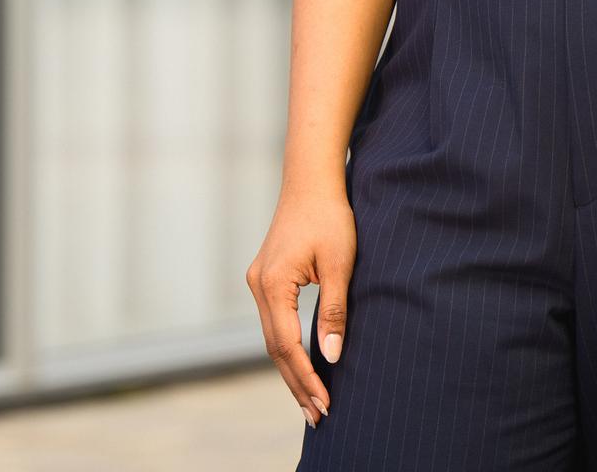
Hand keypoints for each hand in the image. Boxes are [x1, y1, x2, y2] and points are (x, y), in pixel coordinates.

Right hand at [246, 187, 355, 426]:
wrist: (310, 180)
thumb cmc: (329, 217)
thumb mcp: (339, 264)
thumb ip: (334, 311)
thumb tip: (331, 356)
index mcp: (273, 284)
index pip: (288, 345)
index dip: (307, 378)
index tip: (326, 403)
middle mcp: (258, 286)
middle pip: (274, 348)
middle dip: (296, 384)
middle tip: (318, 416)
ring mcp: (258, 282)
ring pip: (271, 338)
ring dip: (290, 369)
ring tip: (310, 401)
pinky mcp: (265, 277)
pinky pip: (273, 323)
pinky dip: (286, 348)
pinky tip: (301, 364)